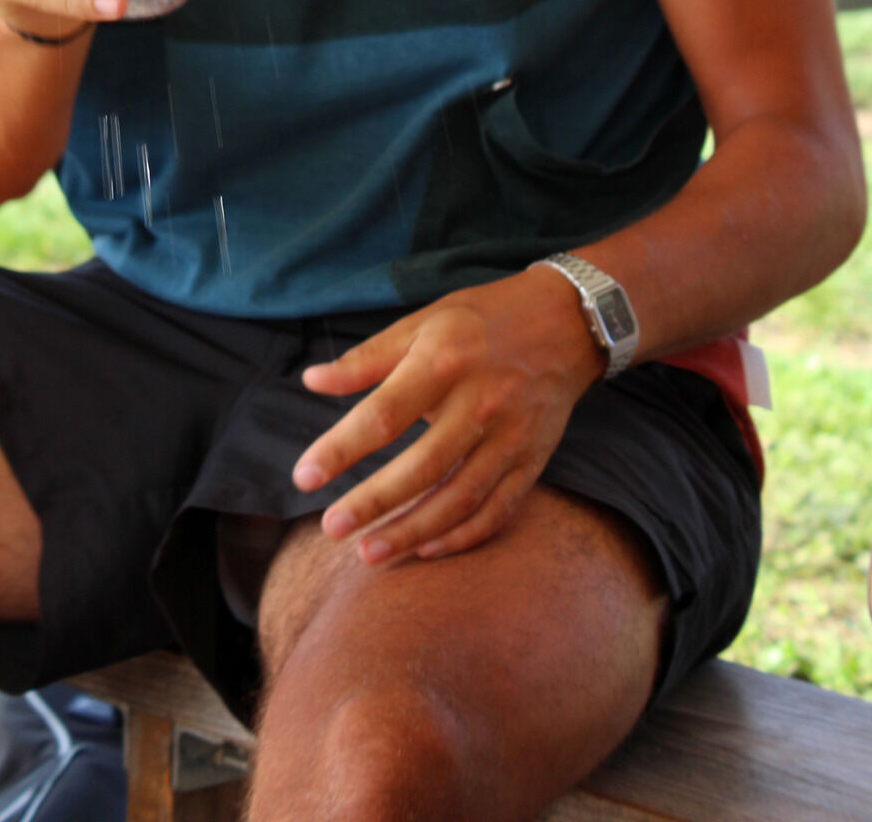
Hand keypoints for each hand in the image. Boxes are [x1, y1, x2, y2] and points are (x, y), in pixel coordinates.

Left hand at [291, 269, 602, 564]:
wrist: (567, 321)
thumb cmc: (481, 319)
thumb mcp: (422, 322)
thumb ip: (367, 359)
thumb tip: (312, 382)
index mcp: (444, 361)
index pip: (384, 414)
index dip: (341, 448)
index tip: (304, 476)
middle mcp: (481, 402)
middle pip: (422, 466)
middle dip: (374, 502)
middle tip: (331, 528)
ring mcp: (511, 436)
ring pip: (460, 498)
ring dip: (413, 531)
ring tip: (369, 553)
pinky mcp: (533, 460)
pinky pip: (498, 509)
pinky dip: (463, 536)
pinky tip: (426, 548)